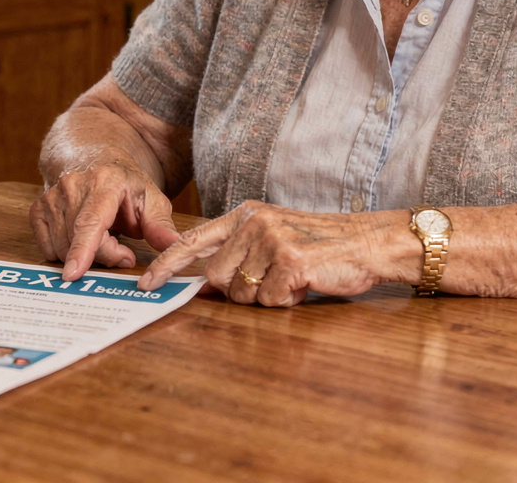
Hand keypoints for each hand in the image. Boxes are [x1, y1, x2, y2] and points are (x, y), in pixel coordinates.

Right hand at [31, 157, 182, 279]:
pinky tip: (79, 239)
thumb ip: (161, 225)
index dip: (83, 249)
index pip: (91, 221)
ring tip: (103, 239)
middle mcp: (73, 185)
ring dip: (84, 255)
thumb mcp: (152, 200)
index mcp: (105, 182)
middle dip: (102, 256)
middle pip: (78, 239)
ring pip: (61, 246)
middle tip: (122, 249)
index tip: (76, 273)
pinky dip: (63, 252)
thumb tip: (174, 246)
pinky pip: (46, 247)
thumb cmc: (126, 186)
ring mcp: (52, 195)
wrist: (95, 161)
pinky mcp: (38, 207)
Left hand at [139, 201, 408, 305]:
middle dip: (237, 291)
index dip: (166, 264)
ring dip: (264, 297)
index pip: (192, 240)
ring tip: (290, 279)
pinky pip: (269, 300)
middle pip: (215, 277)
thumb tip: (202, 285)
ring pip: (240, 293)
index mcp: (245, 214)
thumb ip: (237, 255)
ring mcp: (271, 240)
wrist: (368, 242)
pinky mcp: (290, 260)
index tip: (147, 282)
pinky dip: (285, 301)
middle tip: (270, 283)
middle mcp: (253, 222)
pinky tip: (304, 284)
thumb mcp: (273, 239)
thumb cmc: (321, 246)